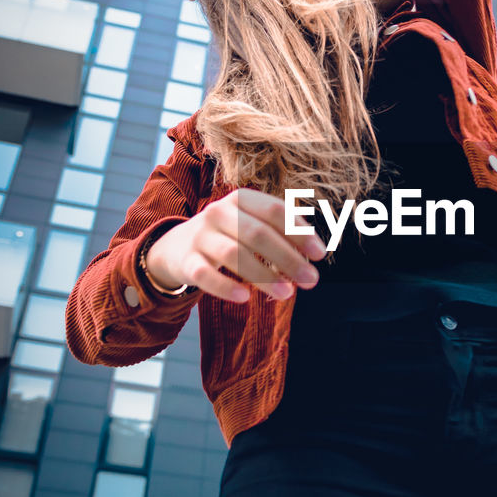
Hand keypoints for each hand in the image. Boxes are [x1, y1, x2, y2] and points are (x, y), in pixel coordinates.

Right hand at [144, 188, 325, 302]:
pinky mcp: (186, 261)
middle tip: (311, 280)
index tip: (320, 254)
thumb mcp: (251, 225)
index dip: (299, 232)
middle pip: (258, 234)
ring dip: (264, 275)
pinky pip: (205, 275)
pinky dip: (225, 287)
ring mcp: (200, 236)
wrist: (177, 247)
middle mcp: (218, 213)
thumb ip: (281, 234)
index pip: (274, 211)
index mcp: (240, 199)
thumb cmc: (228, 236)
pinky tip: (245, 297)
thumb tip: (315, 255)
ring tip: (288, 294)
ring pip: (234, 254)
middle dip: (288, 258)